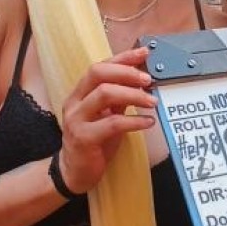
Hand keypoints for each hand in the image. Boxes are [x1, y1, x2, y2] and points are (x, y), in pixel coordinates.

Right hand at [57, 47, 156, 193]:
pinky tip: (148, 122)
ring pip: (104, 94)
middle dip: (126, 73)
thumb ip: (119, 98)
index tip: (144, 53)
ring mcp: (77, 119)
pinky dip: (134, 121)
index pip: (100, 66)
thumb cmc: (93, 142)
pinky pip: (112, 123)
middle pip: (98, 73)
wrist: (74, 172)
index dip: (122, 57)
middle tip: (148, 80)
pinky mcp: (84, 138)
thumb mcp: (107, 116)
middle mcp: (75, 102)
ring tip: (152, 102)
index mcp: (79, 93)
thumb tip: (141, 80)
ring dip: (133, 95)